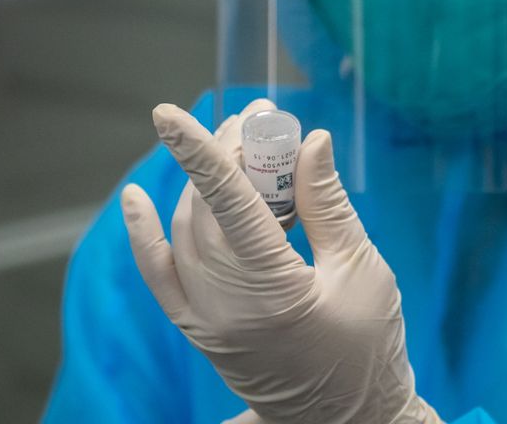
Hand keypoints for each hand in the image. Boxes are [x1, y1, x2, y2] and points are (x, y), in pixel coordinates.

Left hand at [120, 101, 440, 423]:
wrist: (350, 421)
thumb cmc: (370, 347)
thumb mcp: (362, 269)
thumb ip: (328, 202)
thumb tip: (309, 140)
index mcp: (274, 293)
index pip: (228, 205)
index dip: (201, 153)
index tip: (170, 113)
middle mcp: (226, 309)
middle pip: (208, 211)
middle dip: (225, 156)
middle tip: (257, 121)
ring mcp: (205, 324)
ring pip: (187, 233)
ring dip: (204, 185)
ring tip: (242, 152)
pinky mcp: (198, 332)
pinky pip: (160, 275)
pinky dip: (145, 236)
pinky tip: (136, 197)